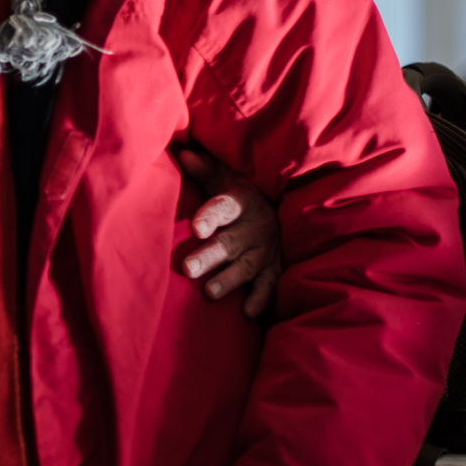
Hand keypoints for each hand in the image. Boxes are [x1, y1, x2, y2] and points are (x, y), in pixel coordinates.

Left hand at [178, 147, 280, 318]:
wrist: (281, 209)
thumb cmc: (238, 194)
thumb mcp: (224, 177)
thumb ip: (204, 168)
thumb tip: (183, 153)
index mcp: (241, 201)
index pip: (224, 207)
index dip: (211, 216)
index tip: (196, 228)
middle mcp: (255, 227)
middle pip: (231, 243)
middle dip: (211, 256)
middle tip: (188, 269)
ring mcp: (266, 250)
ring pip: (247, 267)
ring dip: (229, 280)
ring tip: (210, 293)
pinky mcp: (274, 269)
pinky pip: (269, 286)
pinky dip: (261, 299)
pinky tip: (247, 312)